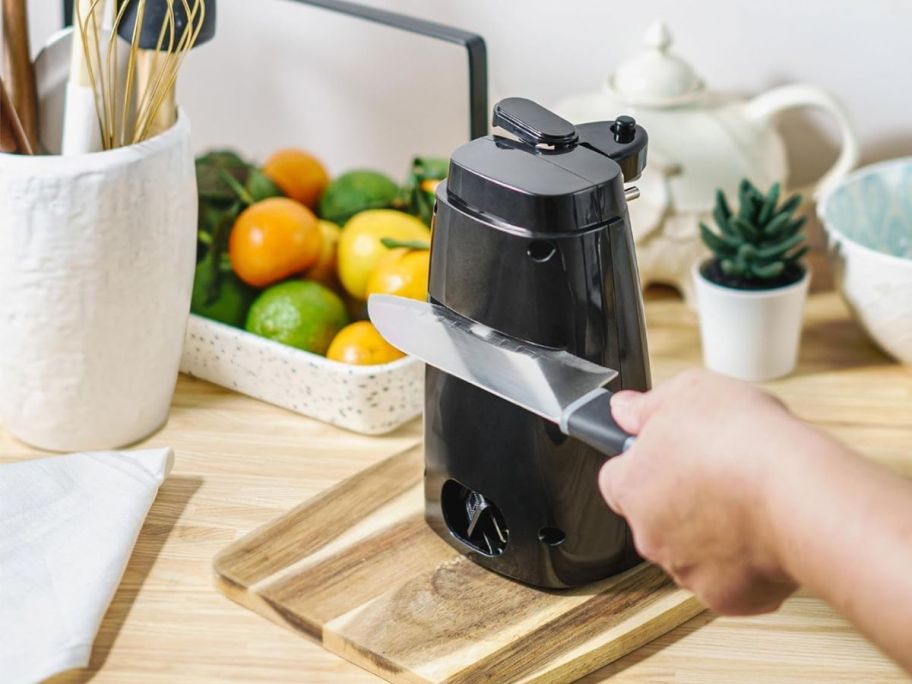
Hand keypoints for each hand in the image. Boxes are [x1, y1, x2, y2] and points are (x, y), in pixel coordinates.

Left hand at [599, 369, 803, 614]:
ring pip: (690, 550)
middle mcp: (649, 534)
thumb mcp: (689, 391)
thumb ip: (647, 405)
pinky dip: (746, 564)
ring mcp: (686, 570)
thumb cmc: (745, 442)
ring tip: (748, 500)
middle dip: (680, 499)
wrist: (799, 494)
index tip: (668, 452)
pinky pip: (730, 580)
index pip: (616, 479)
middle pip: (653, 516)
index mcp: (631, 486)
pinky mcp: (726, 598)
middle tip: (719, 473)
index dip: (643, 462)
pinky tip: (766, 535)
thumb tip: (623, 410)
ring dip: (711, 531)